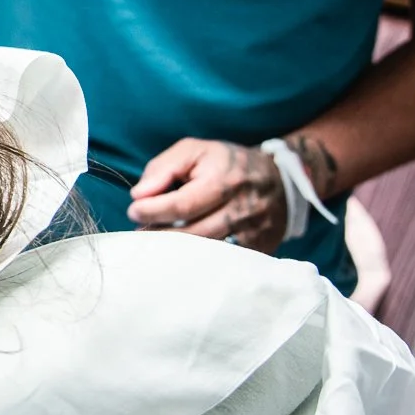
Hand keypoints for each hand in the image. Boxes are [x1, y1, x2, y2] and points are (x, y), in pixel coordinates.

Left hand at [126, 138, 286, 252]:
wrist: (280, 181)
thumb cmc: (226, 164)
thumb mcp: (195, 151)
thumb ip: (163, 168)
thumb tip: (139, 194)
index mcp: (224, 180)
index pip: (182, 204)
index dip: (153, 211)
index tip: (133, 211)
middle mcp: (240, 209)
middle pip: (192, 233)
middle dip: (160, 234)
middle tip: (140, 230)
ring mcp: (252, 233)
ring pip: (206, 252)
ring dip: (175, 250)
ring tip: (156, 242)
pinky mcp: (258, 250)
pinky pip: (222, 263)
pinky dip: (198, 261)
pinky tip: (181, 254)